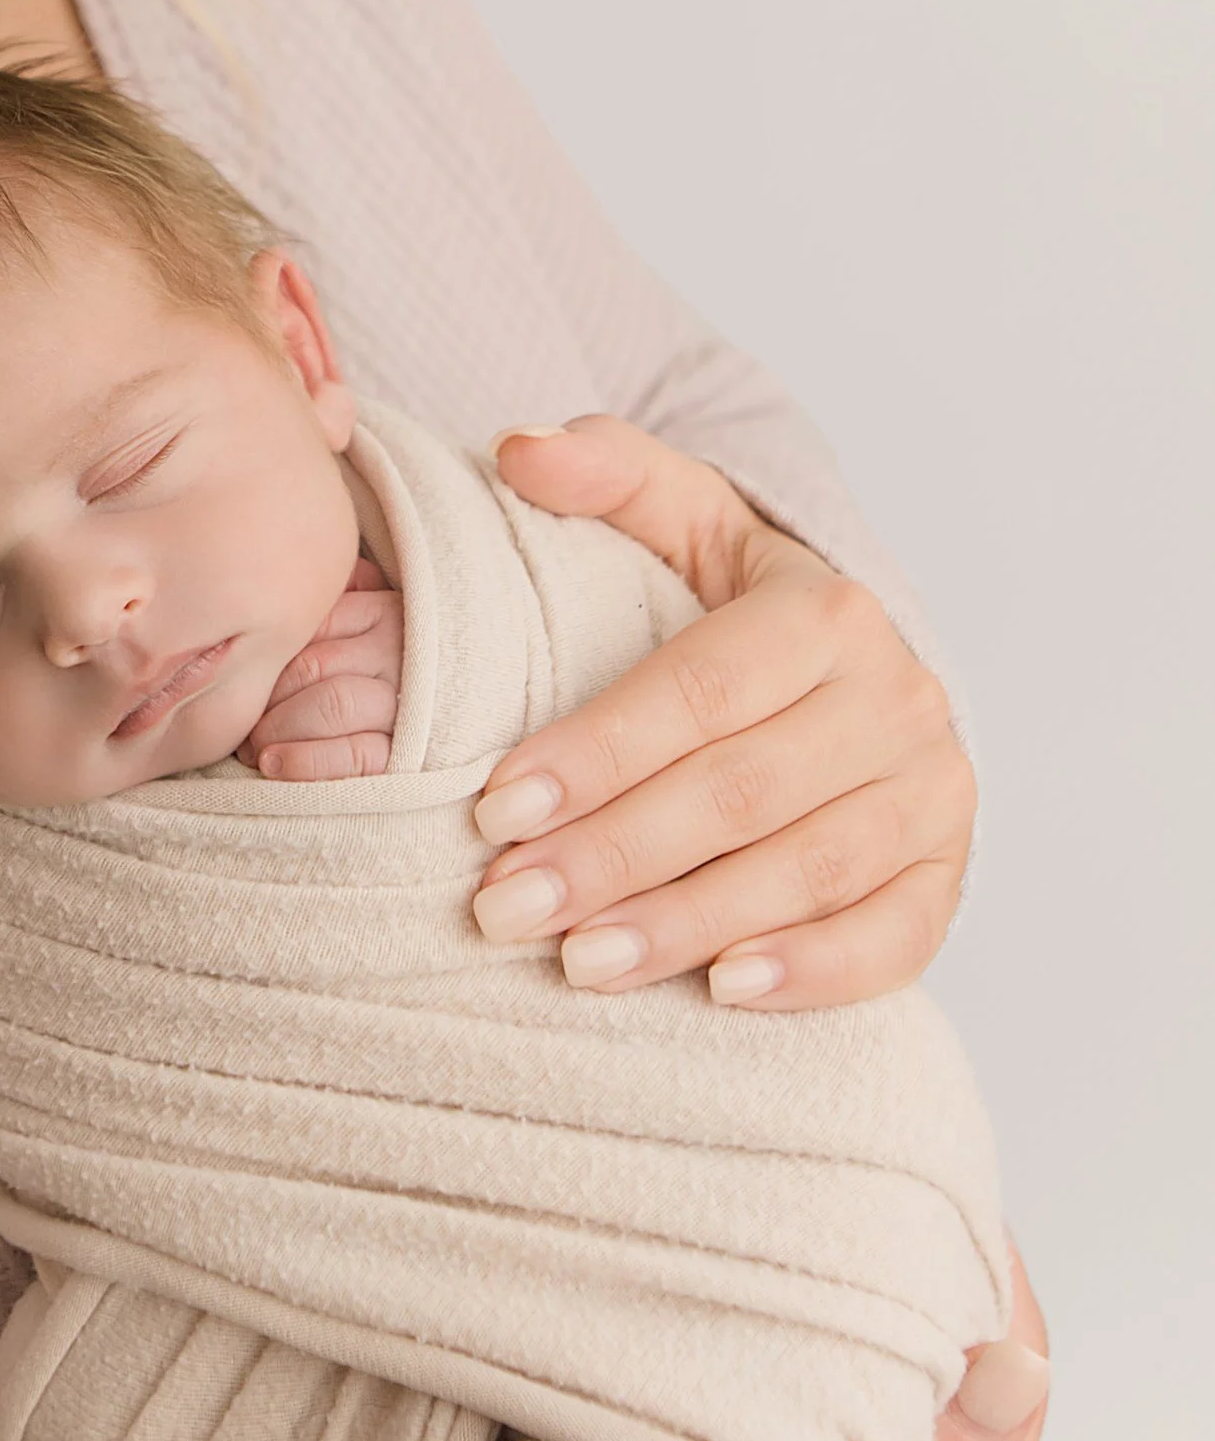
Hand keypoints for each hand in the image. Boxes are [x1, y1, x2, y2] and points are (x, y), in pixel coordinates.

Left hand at [239, 557, 404, 778]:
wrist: (475, 704)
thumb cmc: (405, 662)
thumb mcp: (377, 616)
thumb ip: (340, 599)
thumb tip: (281, 577)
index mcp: (385, 611)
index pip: (312, 626)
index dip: (268, 657)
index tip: (244, 677)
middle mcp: (398, 652)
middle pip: (313, 665)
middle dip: (266, 699)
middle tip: (242, 722)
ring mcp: (408, 702)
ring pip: (330, 705)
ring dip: (280, 728)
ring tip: (255, 747)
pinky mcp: (412, 753)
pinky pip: (353, 755)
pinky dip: (306, 760)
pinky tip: (277, 765)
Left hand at [472, 417, 972, 1007]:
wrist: (851, 680)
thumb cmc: (738, 610)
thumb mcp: (684, 521)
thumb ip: (608, 473)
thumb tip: (519, 449)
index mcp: (827, 612)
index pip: (700, 690)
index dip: (596, 753)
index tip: (492, 806)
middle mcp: (895, 700)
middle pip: (742, 792)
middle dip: (614, 854)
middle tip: (505, 903)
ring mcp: (933, 794)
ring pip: (807, 871)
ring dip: (687, 924)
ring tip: (578, 960)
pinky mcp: (947, 875)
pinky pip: (895, 938)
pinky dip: (814, 971)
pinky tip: (723, 992)